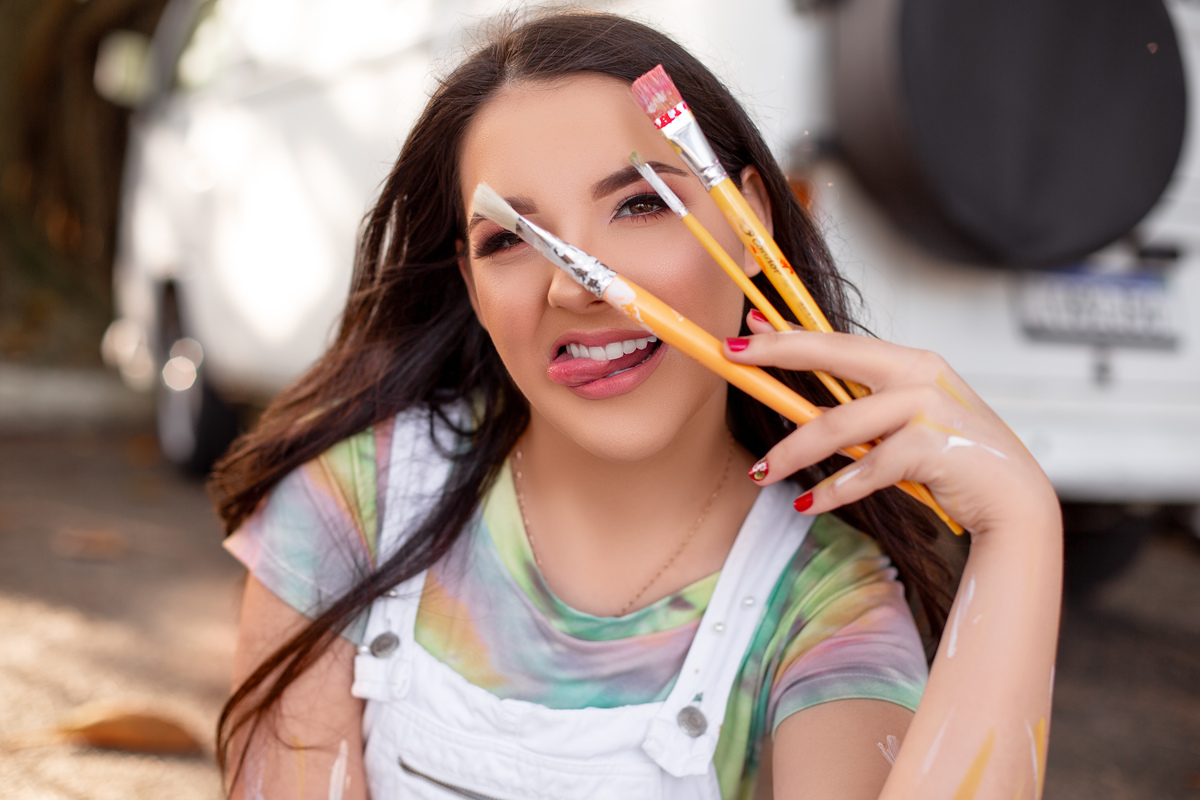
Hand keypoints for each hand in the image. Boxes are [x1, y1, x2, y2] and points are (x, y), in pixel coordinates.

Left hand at [723, 313, 1058, 536]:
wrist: (1013, 499)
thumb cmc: (953, 458)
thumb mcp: (906, 423)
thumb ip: (863, 408)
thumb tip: (802, 401)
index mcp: (908, 362)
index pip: (836, 341)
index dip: (787, 334)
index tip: (743, 329)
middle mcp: (918, 374)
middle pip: (832, 357)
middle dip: (777, 354)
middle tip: (730, 360)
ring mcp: (927, 408)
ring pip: (839, 424)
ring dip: (792, 452)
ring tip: (759, 473)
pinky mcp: (933, 448)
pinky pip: (866, 468)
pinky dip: (834, 489)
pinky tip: (808, 503)